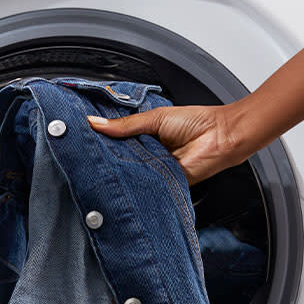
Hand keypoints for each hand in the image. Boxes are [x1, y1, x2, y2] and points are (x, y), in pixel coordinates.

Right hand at [87, 105, 260, 184]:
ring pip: (131, 172)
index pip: (117, 138)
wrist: (222, 137)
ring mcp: (155, 169)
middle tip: (83, 155)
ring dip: (120, 170)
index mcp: (145, 134)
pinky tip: (123, 181)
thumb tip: (95, 123)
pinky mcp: (164, 183)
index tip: (80, 136)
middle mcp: (148, 152)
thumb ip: (126, 125)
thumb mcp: (155, 118)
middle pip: (121, 157)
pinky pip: (146, 184)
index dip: (101, 138)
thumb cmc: (197, 122)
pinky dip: (137, 183)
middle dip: (106, 157)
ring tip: (99, 168)